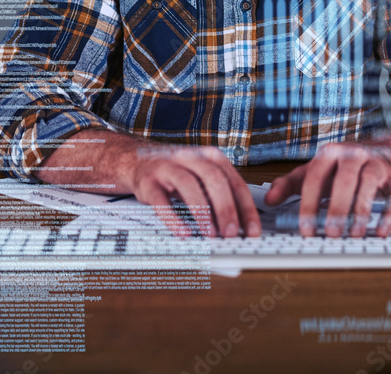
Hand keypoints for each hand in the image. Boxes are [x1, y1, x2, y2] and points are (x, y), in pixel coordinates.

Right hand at [123, 144, 260, 238]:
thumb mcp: (202, 176)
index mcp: (211, 157)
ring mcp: (168, 168)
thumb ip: (220, 195)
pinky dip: (173, 218)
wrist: (138, 160)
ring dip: (202, 212)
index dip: (245, 207)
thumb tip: (239, 225)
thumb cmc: (178, 171)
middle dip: (226, 209)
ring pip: (189, 185)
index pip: (235, 181)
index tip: (252, 229)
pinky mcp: (149, 182)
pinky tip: (183, 232)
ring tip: (211, 234)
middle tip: (232, 233)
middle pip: (214, 180)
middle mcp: (191, 158)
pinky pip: (160, 200)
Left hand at [264, 142, 390, 237]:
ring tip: (355, 234)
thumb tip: (268, 200)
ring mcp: (375, 164)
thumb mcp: (312, 171)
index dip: (309, 204)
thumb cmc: (339, 168)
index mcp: (329, 153)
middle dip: (338, 208)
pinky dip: (389, 214)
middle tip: (332, 234)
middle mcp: (352, 154)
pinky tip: (380, 231)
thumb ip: (289, 185)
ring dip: (362, 210)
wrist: (376, 152)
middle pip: (344, 179)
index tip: (306, 229)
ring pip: (370, 183)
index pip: (315, 177)